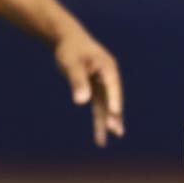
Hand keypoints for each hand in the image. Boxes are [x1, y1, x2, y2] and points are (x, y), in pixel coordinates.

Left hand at [54, 29, 124, 147]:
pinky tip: (100, 136)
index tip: (115, 113)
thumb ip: (77, 81)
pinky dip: (99, 120)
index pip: (112, 85)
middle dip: (114, 115)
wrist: (67, 40)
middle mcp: (108, 76)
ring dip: (106, 122)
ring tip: (103, 142)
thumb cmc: (70, 49)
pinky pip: (99, 107)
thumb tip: (81, 102)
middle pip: (112, 98)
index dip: (115, 99)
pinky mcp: (96, 89)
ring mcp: (103, 84)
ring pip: (106, 106)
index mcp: (107, 66)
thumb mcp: (71, 63)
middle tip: (116, 132)